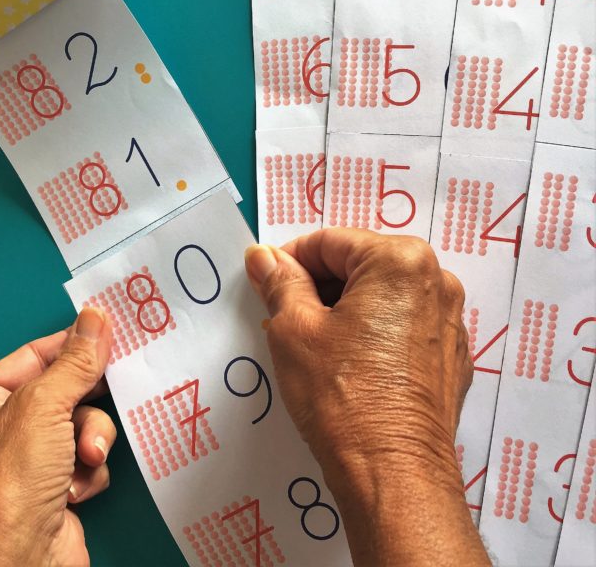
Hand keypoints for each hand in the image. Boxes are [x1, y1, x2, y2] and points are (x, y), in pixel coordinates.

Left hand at [0, 307, 114, 566]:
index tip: (111, 329)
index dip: (73, 343)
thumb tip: (96, 317)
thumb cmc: (11, 484)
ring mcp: (29, 459)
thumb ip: (75, 361)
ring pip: (82, 423)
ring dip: (91, 440)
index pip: (35, 354)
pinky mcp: (54, 486)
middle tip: (117, 385)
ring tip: (84, 459)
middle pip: (63, 389)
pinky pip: (87, 456)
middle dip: (86, 401)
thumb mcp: (43, 406)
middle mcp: (1, 426)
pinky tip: (76, 489)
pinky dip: (89, 470)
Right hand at [245, 229, 488, 566]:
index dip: (290, 260)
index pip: (330, 241)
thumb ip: (279, 282)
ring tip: (314, 345)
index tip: (267, 283)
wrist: (394, 475)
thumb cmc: (342, 397)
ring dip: (344, 308)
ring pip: (382, 295)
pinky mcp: (452, 355)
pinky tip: (349, 364)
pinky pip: (404, 324)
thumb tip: (264, 257)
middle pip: (360, 264)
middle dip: (319, 286)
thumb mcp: (294, 330)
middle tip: (286, 318)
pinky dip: (373, 332)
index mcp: (400, 260)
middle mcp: (435, 280)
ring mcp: (450, 319)